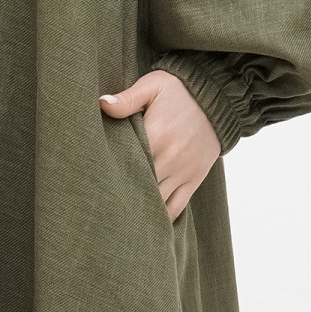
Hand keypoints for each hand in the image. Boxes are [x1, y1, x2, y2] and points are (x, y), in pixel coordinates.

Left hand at [99, 71, 221, 221]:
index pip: (126, 163)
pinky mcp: (194, 179)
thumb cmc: (180, 90)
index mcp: (155, 136)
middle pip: (139, 187)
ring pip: (156, 202)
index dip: (109, 175)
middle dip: (121, 196)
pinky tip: (146, 224)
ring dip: (139, 210)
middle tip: (99, 207)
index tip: (93, 181)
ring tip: (118, 220)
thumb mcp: (152, 87)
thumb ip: (127, 99)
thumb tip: (102, 105)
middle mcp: (170, 159)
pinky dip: (162, 218)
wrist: (218, 96)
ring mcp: (183, 172)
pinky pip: (177, 207)